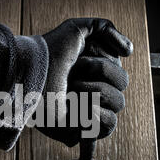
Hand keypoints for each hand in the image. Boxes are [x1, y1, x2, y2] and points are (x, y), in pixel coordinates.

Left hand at [38, 18, 131, 145]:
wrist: (30, 73)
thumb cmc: (50, 52)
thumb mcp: (77, 29)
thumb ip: (105, 29)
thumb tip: (129, 51)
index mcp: (95, 73)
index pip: (119, 70)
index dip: (103, 63)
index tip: (80, 59)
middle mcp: (94, 91)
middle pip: (122, 83)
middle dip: (100, 72)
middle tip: (73, 74)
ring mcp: (89, 111)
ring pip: (118, 102)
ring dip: (94, 91)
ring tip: (70, 91)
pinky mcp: (82, 129)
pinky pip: (108, 124)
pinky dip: (95, 114)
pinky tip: (76, 107)